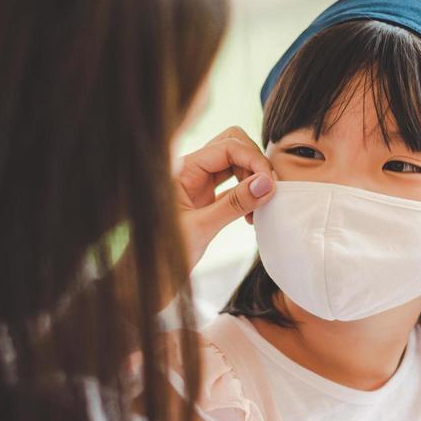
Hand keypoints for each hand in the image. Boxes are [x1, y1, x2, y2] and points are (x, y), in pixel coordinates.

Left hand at [174, 126, 275, 268]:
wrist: (151, 275)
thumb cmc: (165, 252)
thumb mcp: (202, 228)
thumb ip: (234, 204)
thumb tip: (266, 183)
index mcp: (183, 169)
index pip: (228, 146)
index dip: (254, 160)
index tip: (270, 184)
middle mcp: (191, 169)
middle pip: (233, 146)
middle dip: (254, 164)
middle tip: (266, 192)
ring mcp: (198, 182)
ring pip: (235, 163)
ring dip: (252, 180)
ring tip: (257, 210)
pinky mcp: (204, 197)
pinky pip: (232, 184)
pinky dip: (246, 194)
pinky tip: (250, 215)